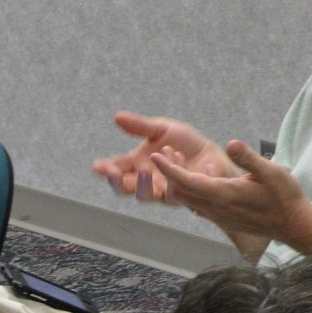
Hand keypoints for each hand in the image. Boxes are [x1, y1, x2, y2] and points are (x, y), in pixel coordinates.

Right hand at [91, 112, 234, 203]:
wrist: (214, 154)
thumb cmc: (187, 144)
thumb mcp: (163, 129)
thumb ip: (140, 126)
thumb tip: (117, 117)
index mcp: (139, 163)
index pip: (117, 169)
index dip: (106, 169)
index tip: (97, 166)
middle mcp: (148, 180)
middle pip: (125, 188)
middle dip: (117, 182)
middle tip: (113, 173)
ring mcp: (163, 190)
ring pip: (146, 195)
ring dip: (141, 185)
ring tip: (144, 171)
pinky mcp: (182, 195)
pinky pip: (173, 191)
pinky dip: (173, 173)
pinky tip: (174, 157)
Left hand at [150, 139, 311, 240]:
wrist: (293, 225)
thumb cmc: (284, 197)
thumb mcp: (271, 172)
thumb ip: (248, 158)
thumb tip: (230, 144)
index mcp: (224, 194)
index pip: (187, 181)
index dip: (168, 168)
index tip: (156, 155)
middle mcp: (217, 208)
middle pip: (181, 192)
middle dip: (169, 173)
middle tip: (166, 153)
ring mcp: (219, 216)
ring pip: (188, 201)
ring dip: (179, 183)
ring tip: (178, 163)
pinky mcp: (224, 219)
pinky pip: (198, 206)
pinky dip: (190, 192)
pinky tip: (196, 180)